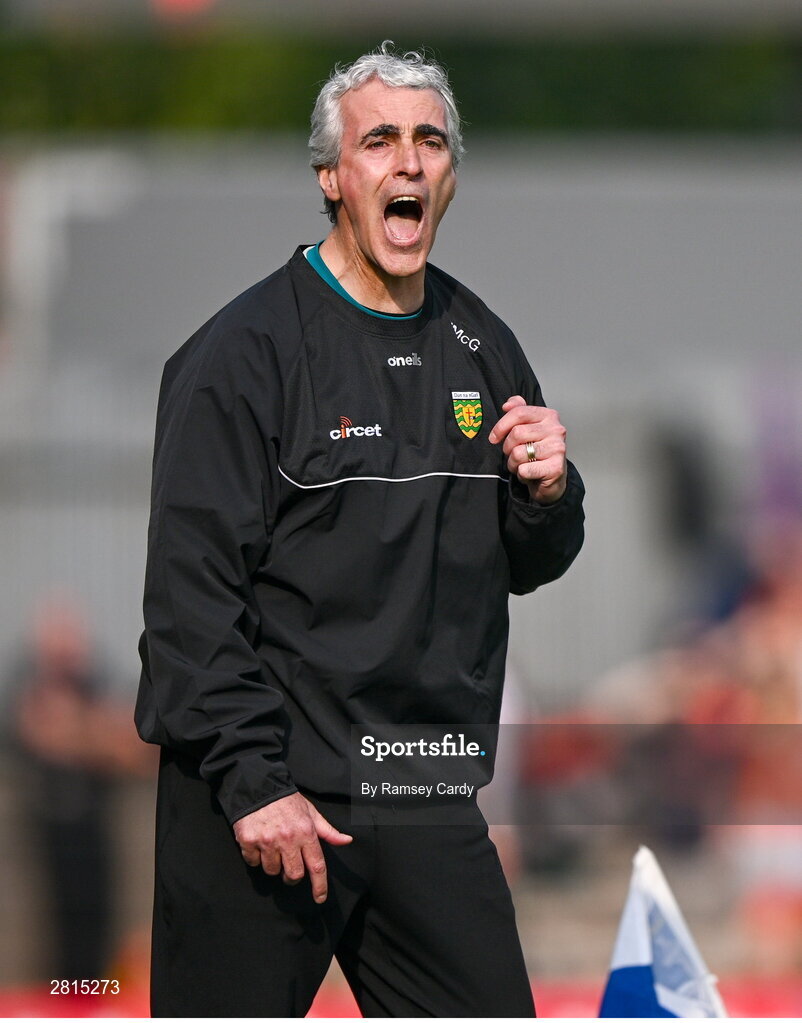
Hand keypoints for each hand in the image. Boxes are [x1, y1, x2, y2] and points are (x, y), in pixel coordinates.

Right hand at [233, 792, 351, 902]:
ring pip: (272, 871)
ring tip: (272, 849)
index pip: (317, 865)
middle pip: (294, 875)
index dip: (320, 885)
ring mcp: (267, 841)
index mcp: (306, 832)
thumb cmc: (287, 801)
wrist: (258, 786)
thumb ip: (328, 830)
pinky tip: (258, 843)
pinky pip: (253, 862)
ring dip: (273, 865)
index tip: (320, 898)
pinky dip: (255, 857)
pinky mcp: (249, 842)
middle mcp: (288, 839)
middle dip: (292, 877)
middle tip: (289, 868)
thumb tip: (347, 840)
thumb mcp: (310, 812)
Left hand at [488, 395, 567, 504]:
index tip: (494, 438)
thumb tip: (507, 405)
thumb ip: (518, 411)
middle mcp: (556, 429)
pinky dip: (521, 474)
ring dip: (513, 463)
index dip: (501, 425)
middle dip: (507, 448)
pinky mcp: (556, 468)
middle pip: (517, 433)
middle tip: (512, 454)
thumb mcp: (528, 428)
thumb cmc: (537, 451)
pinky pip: (524, 470)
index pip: (519, 412)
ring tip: (521, 464)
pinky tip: (529, 473)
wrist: (553, 478)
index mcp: (549, 416)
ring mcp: (557, 448)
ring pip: (518, 453)